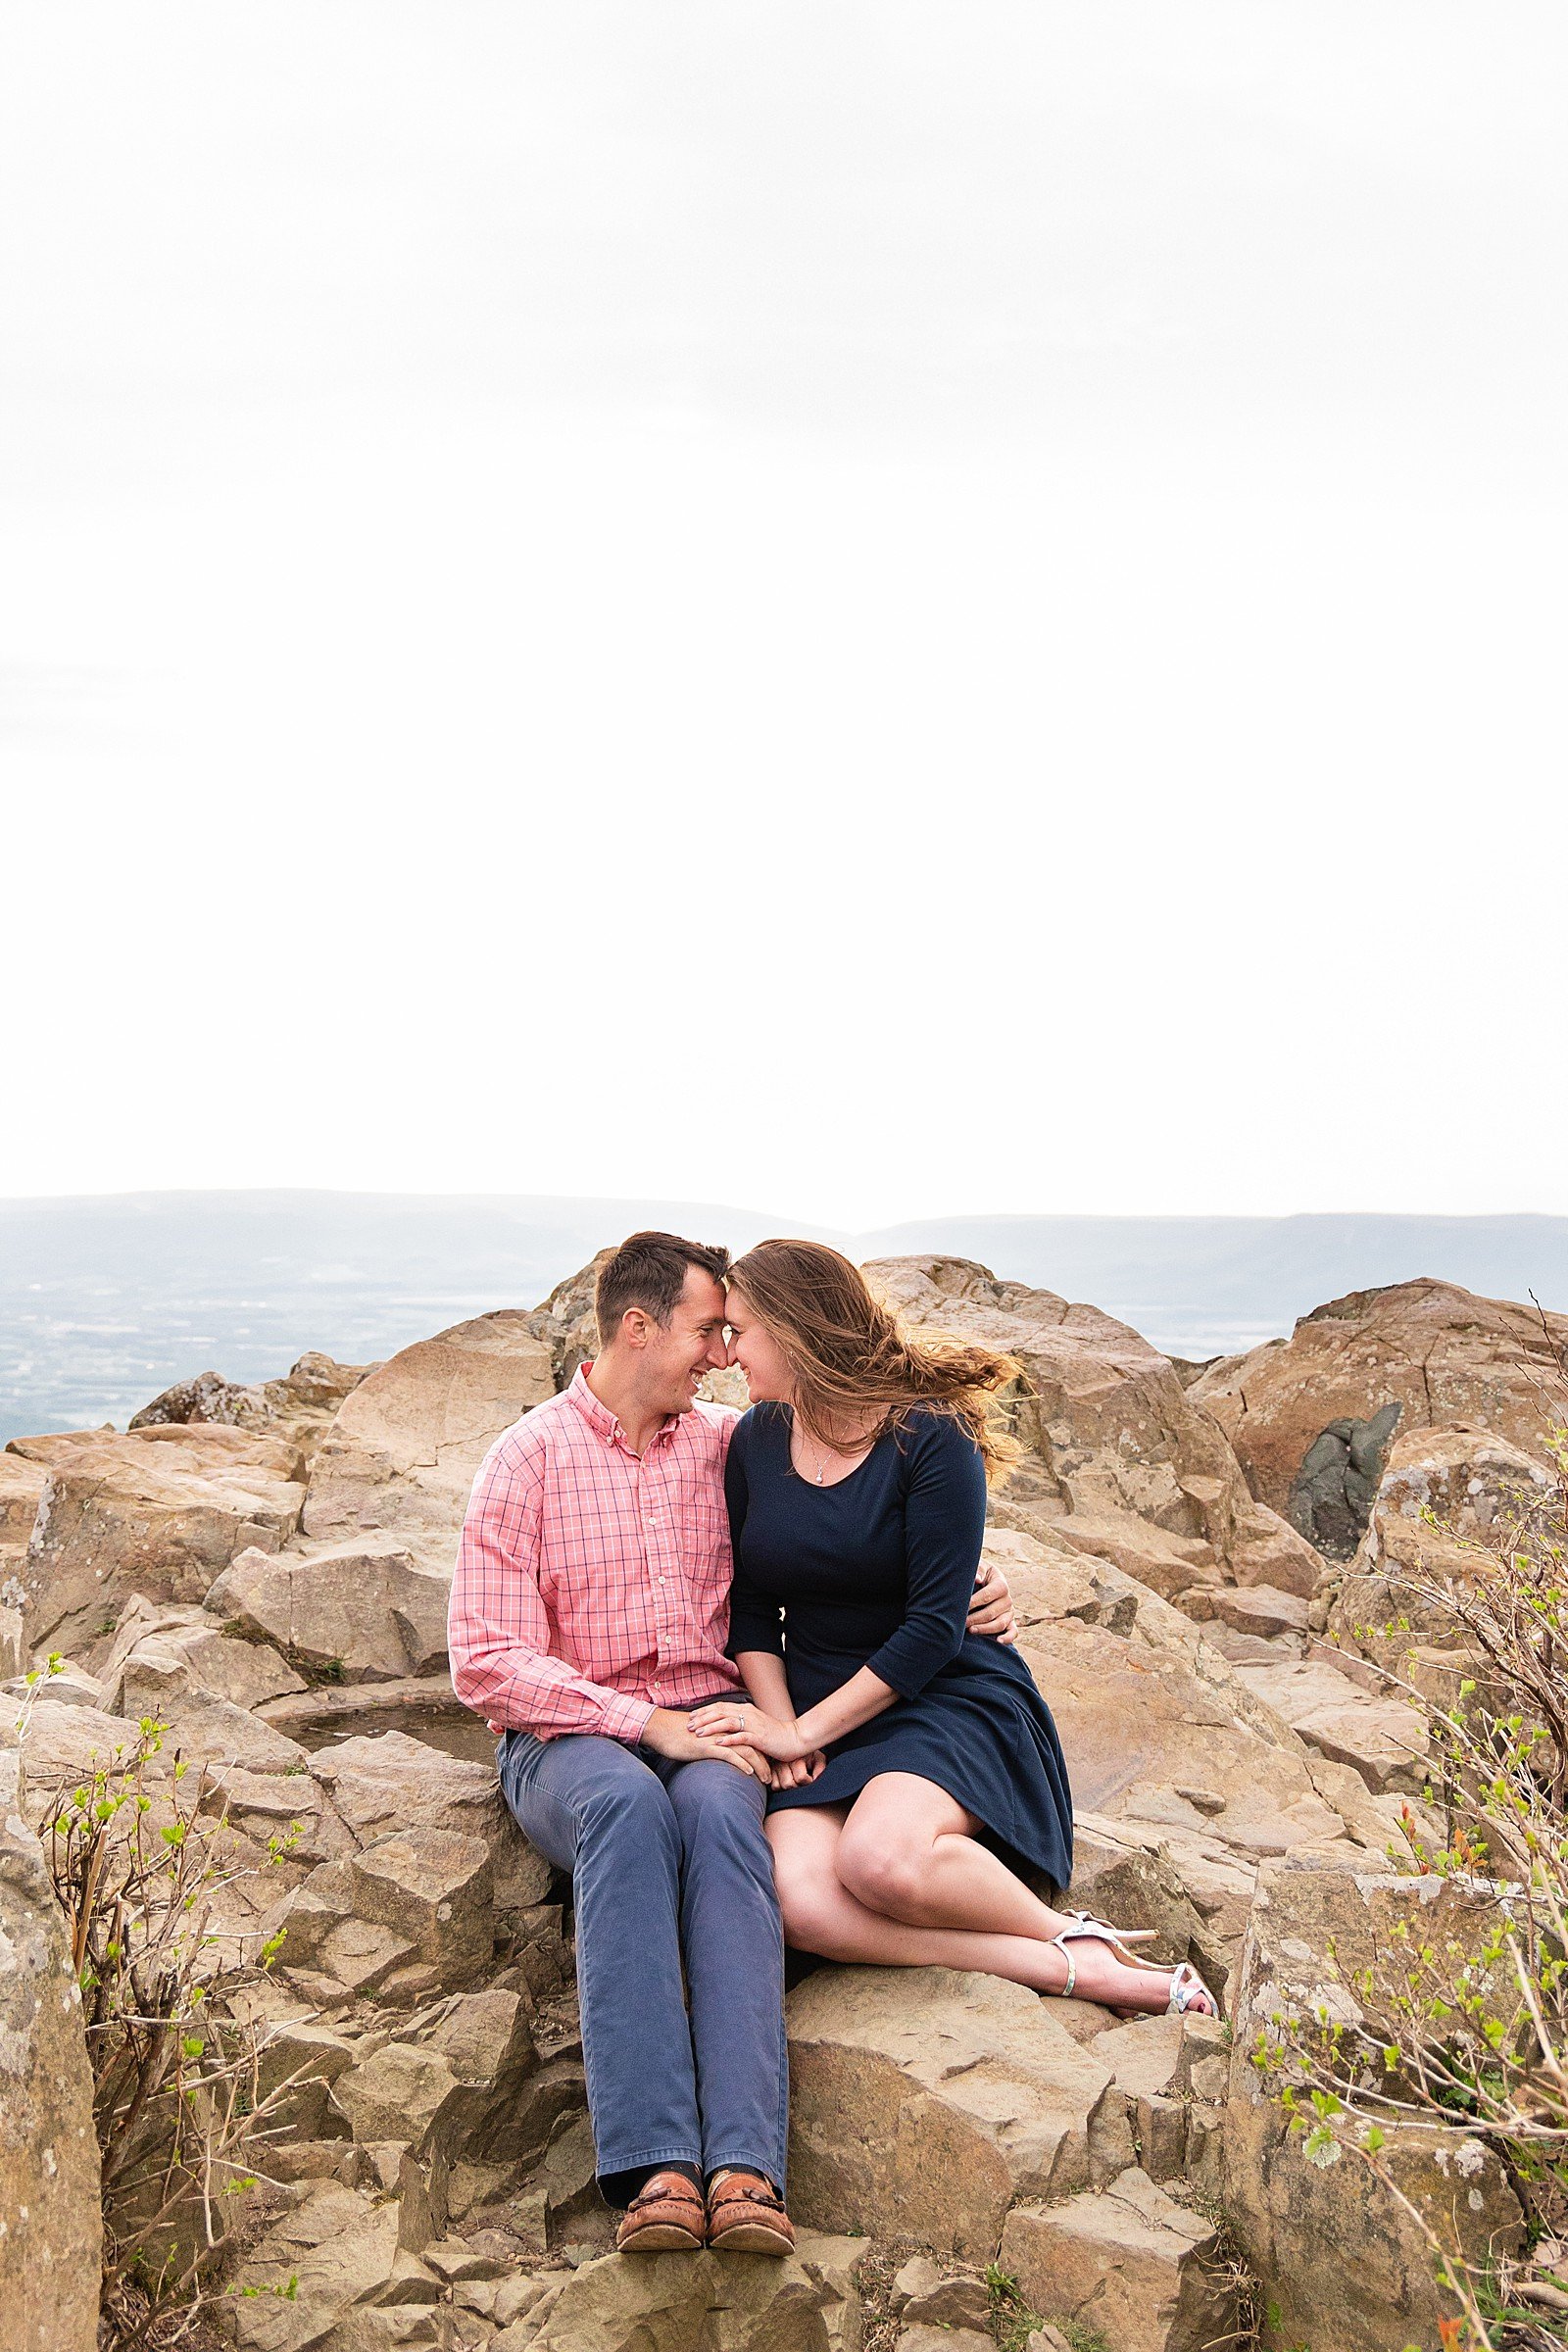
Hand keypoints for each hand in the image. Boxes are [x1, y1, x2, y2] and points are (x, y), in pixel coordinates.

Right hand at [640, 1707, 760, 1773]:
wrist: (661, 1729)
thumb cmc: (676, 1733)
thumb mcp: (698, 1735)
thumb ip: (711, 1740)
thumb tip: (718, 1750)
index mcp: (722, 1727)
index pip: (748, 1737)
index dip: (759, 1750)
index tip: (768, 1764)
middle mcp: (722, 1730)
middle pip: (751, 1743)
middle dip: (764, 1760)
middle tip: (771, 1775)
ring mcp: (716, 1738)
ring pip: (744, 1750)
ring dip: (758, 1765)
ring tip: (765, 1778)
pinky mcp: (707, 1747)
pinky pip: (729, 1755)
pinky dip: (742, 1764)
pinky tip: (749, 1773)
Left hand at [687, 1699, 809, 1763]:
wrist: (795, 1739)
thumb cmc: (774, 1735)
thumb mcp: (755, 1725)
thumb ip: (741, 1723)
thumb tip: (723, 1727)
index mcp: (746, 1709)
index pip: (720, 1706)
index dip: (704, 1711)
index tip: (691, 1717)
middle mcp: (748, 1714)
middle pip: (721, 1711)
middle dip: (703, 1718)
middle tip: (688, 1725)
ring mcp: (755, 1725)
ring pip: (728, 1722)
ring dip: (711, 1727)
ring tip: (698, 1733)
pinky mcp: (760, 1737)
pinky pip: (741, 1737)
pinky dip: (728, 1739)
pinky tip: (717, 1743)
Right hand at [770, 1750, 826, 1790]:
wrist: (797, 1743)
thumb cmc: (809, 1755)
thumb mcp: (818, 1758)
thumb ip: (820, 1769)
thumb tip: (815, 1779)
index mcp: (795, 1758)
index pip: (800, 1778)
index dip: (808, 1781)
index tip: (810, 1778)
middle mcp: (782, 1761)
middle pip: (788, 1784)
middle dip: (797, 1786)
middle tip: (802, 1781)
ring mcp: (774, 1766)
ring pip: (778, 1786)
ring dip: (788, 1786)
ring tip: (794, 1780)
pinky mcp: (769, 1770)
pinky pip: (773, 1786)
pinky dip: (779, 1786)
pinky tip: (786, 1780)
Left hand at [967, 1558, 1016, 1644]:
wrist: (987, 1579)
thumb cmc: (980, 1573)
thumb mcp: (980, 1567)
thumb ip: (978, 1570)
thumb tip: (977, 1579)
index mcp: (1001, 1584)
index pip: (987, 1595)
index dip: (974, 1602)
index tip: (961, 1607)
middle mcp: (1007, 1599)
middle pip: (992, 1612)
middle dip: (975, 1618)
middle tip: (961, 1622)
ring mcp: (1010, 1612)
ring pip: (1000, 1624)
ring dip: (985, 1629)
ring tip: (971, 1630)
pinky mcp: (1010, 1622)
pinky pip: (1013, 1632)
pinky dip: (1008, 1638)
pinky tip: (998, 1641)